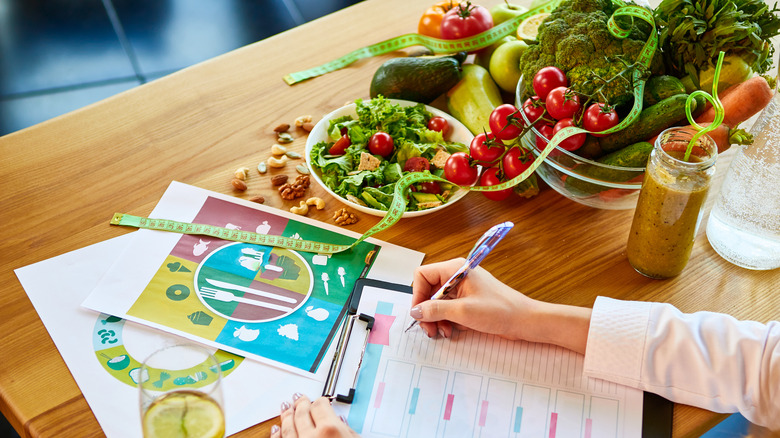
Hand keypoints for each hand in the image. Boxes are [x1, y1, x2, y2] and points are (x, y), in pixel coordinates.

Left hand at [271, 394, 357, 437]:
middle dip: (301, 404)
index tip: (321, 401)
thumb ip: (347, 431)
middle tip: (299, 398)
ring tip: (285, 407)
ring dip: (286, 415)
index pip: (320, 406)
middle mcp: (311, 437)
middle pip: (302, 414)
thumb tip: (341, 424)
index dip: (320, 401)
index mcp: (330, 429)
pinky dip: (276, 434)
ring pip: (288, 427)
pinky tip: (275, 429)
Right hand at [410, 258, 591, 353]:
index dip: (418, 294)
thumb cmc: (500, 310)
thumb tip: (415, 311)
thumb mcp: (463, 312)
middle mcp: (458, 275)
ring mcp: (463, 288)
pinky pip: (448, 308)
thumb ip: (436, 310)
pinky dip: (446, 320)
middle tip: (429, 329)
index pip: (423, 275)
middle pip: (429, 290)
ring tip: (442, 332)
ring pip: (437, 301)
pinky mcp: (468, 301)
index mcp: (456, 269)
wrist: (525, 321)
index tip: (419, 313)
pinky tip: (450, 331)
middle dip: (426, 310)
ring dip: (436, 318)